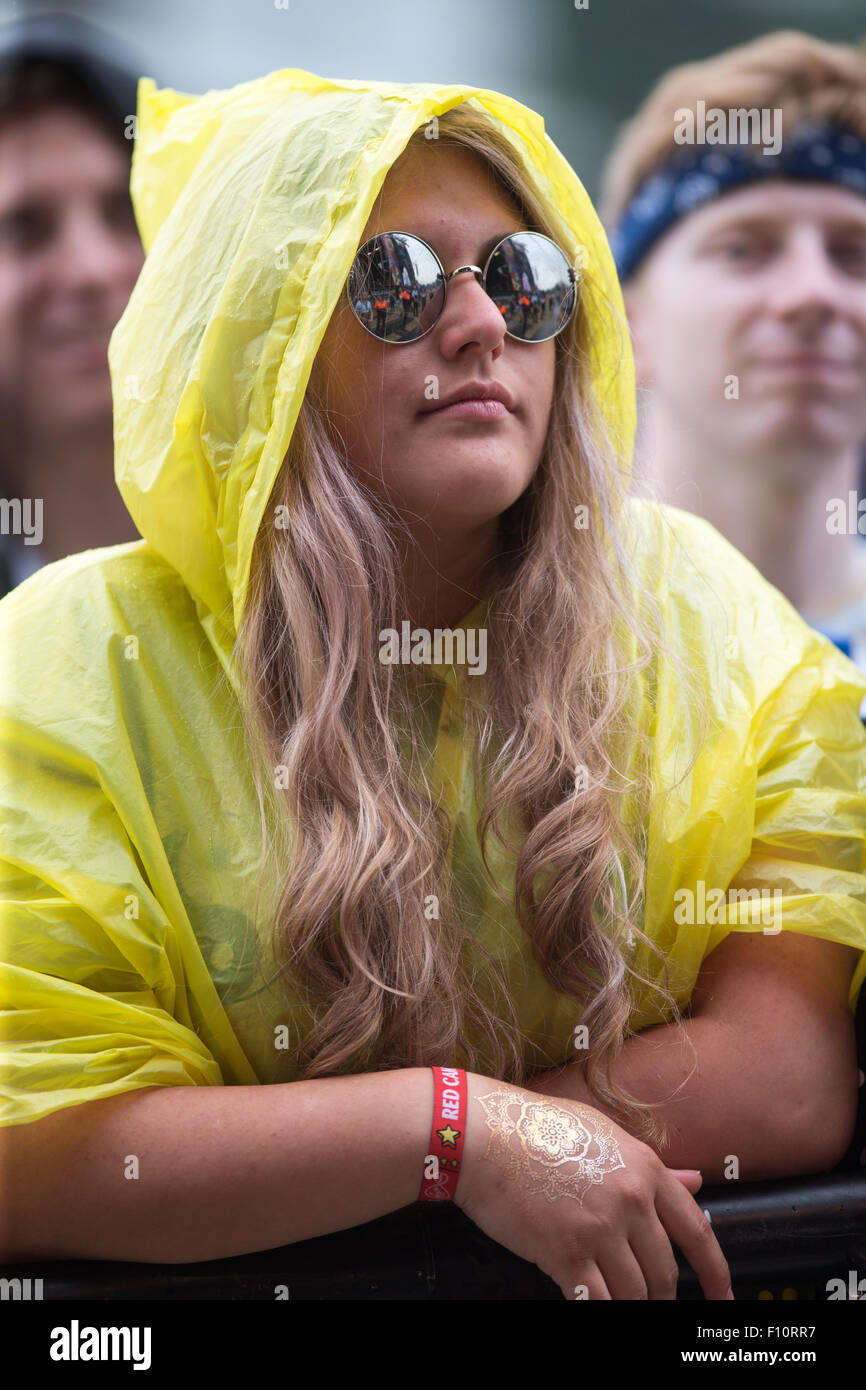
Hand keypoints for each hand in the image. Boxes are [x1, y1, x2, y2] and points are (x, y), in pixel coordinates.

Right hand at [454, 1073, 730, 1300]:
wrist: (483, 1135)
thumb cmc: (536, 1127)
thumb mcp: (603, 1133)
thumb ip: (652, 1165)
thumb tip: (695, 1183)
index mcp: (645, 1168)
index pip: (696, 1231)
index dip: (715, 1271)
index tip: (722, 1296)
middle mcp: (631, 1200)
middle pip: (664, 1272)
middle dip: (661, 1297)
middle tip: (652, 1305)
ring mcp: (600, 1228)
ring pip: (635, 1294)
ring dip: (631, 1307)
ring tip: (620, 1305)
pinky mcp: (566, 1254)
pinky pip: (598, 1302)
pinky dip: (601, 1311)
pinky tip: (593, 1307)